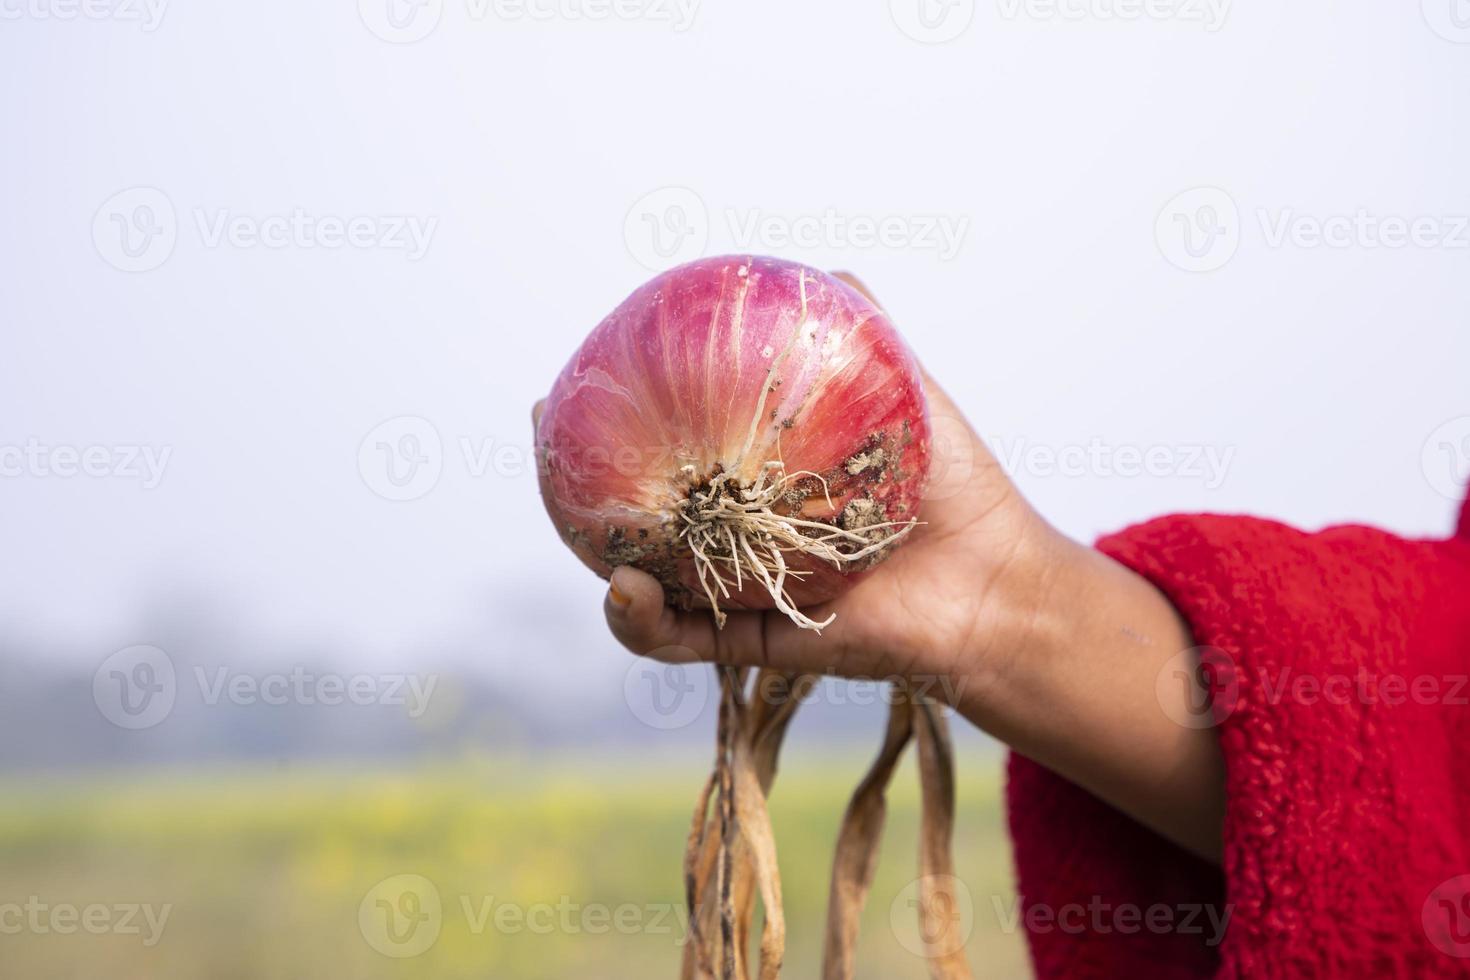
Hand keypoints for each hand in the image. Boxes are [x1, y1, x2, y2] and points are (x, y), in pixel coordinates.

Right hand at [539, 271, 1224, 861]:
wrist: (996, 580)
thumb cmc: (958, 488)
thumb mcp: (910, 394)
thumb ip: (867, 336)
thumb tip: (825, 269)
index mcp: (761, 482)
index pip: (675, 447)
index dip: (614, 420)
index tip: (568, 384)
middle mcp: (739, 536)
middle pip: (640, 512)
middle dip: (578, 484)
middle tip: (543, 436)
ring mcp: (740, 592)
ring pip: (647, 584)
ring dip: (602, 564)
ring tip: (588, 543)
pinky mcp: (752, 643)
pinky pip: (681, 639)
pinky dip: (643, 621)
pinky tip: (627, 589)